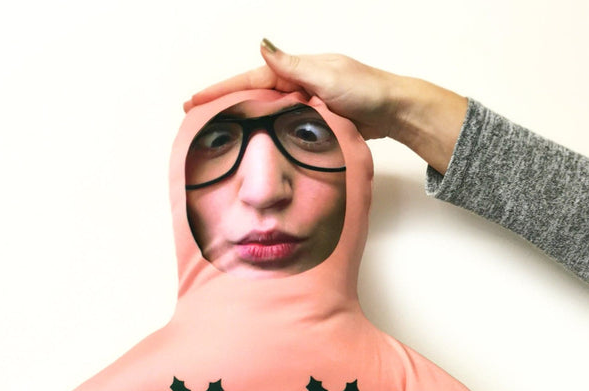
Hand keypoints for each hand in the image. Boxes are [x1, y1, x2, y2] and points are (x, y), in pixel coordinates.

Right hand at [184, 40, 467, 173]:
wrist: (395, 112)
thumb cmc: (366, 91)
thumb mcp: (326, 76)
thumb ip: (293, 68)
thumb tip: (263, 48)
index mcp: (297, 71)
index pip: (250, 80)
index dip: (221, 90)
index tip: (195, 100)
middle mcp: (298, 85)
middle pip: (252, 97)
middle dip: (224, 105)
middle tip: (193, 117)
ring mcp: (306, 104)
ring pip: (266, 114)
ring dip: (241, 121)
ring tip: (213, 133)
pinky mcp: (315, 122)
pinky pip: (282, 127)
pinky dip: (265, 134)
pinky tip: (252, 144)